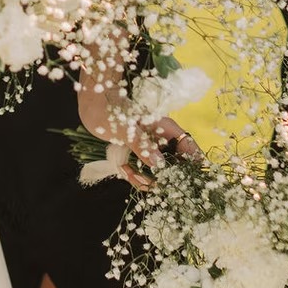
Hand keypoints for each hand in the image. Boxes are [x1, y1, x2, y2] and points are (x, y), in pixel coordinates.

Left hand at [75, 78, 198, 189]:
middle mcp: (163, 139)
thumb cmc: (110, 108)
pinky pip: (145, 171)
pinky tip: (124, 170)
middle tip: (147, 183)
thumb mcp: (125, 128)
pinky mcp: (140, 154)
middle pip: (176, 165)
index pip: (190, 147)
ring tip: (129, 174)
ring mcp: (152, 147)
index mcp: (166, 128)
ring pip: (160, 172)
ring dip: (147, 179)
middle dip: (165, 178)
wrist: (93, 103)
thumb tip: (160, 164)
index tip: (189, 181)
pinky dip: (137, 176)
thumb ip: (142, 145)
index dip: (194, 164)